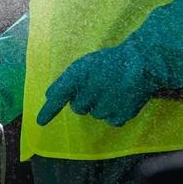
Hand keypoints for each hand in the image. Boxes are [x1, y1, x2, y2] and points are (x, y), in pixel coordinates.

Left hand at [35, 44, 159, 127]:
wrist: (142, 62)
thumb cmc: (111, 61)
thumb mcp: (85, 64)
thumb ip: (67, 81)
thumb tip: (50, 96)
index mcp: (77, 76)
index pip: (58, 96)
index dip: (48, 111)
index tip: (40, 122)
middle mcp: (88, 93)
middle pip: (78, 108)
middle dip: (84, 100)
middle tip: (98, 86)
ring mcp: (104, 106)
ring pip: (95, 114)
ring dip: (101, 105)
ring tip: (114, 90)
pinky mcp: (119, 116)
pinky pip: (111, 120)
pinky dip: (115, 112)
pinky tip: (123, 98)